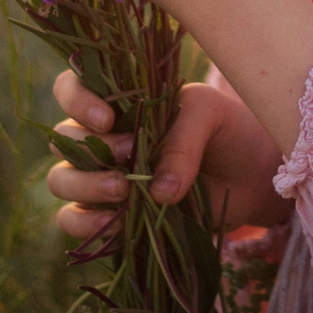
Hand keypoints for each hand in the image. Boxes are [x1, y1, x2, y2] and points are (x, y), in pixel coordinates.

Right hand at [44, 66, 290, 237]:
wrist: (251, 175)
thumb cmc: (227, 129)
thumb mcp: (209, 116)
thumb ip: (182, 143)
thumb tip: (159, 193)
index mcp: (118, 99)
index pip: (70, 88)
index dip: (76, 100)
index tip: (108, 118)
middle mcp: (102, 136)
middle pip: (63, 139)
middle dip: (88, 151)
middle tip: (128, 156)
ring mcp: (103, 175)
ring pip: (60, 179)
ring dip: (84, 186)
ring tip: (124, 192)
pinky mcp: (112, 214)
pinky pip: (73, 220)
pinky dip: (86, 223)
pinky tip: (116, 224)